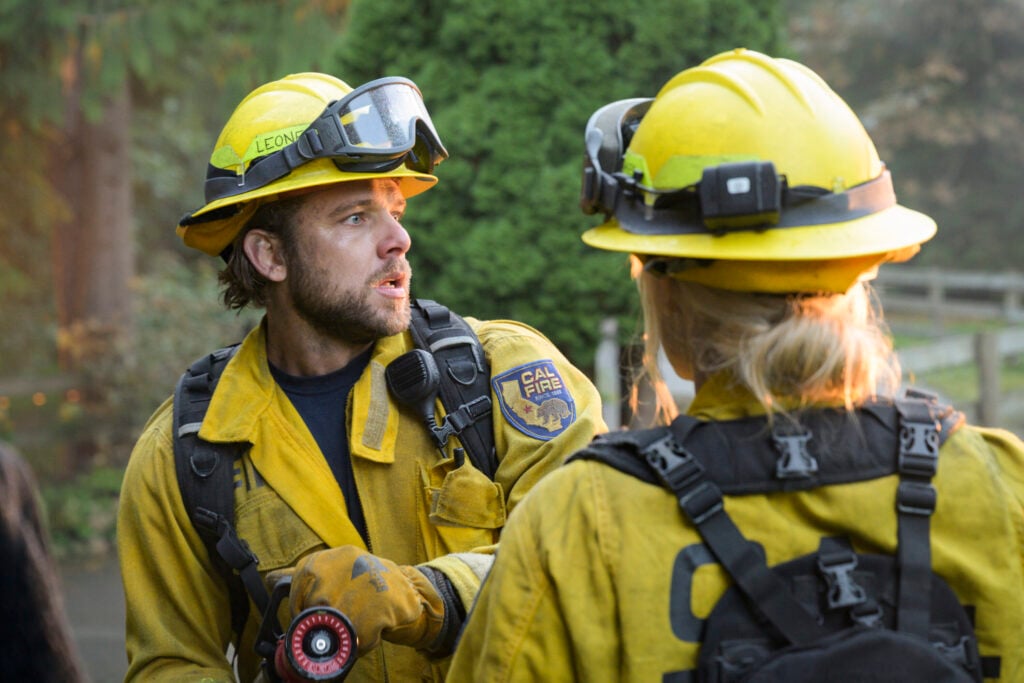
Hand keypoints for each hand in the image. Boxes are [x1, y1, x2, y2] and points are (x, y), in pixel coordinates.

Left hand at [267, 547, 445, 656]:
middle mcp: (347, 564)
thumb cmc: (362, 583)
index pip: (300, 581)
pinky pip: (359, 637)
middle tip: (338, 621)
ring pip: (337, 623)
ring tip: (356, 624)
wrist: (406, 589)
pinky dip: (363, 641)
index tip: (308, 616)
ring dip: (345, 633)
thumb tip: (269, 580)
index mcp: (333, 556)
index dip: (300, 605)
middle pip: (317, 605)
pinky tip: (371, 628)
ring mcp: (365, 584)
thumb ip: (303, 577)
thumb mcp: (334, 572)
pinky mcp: (381, 607)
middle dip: (325, 620)